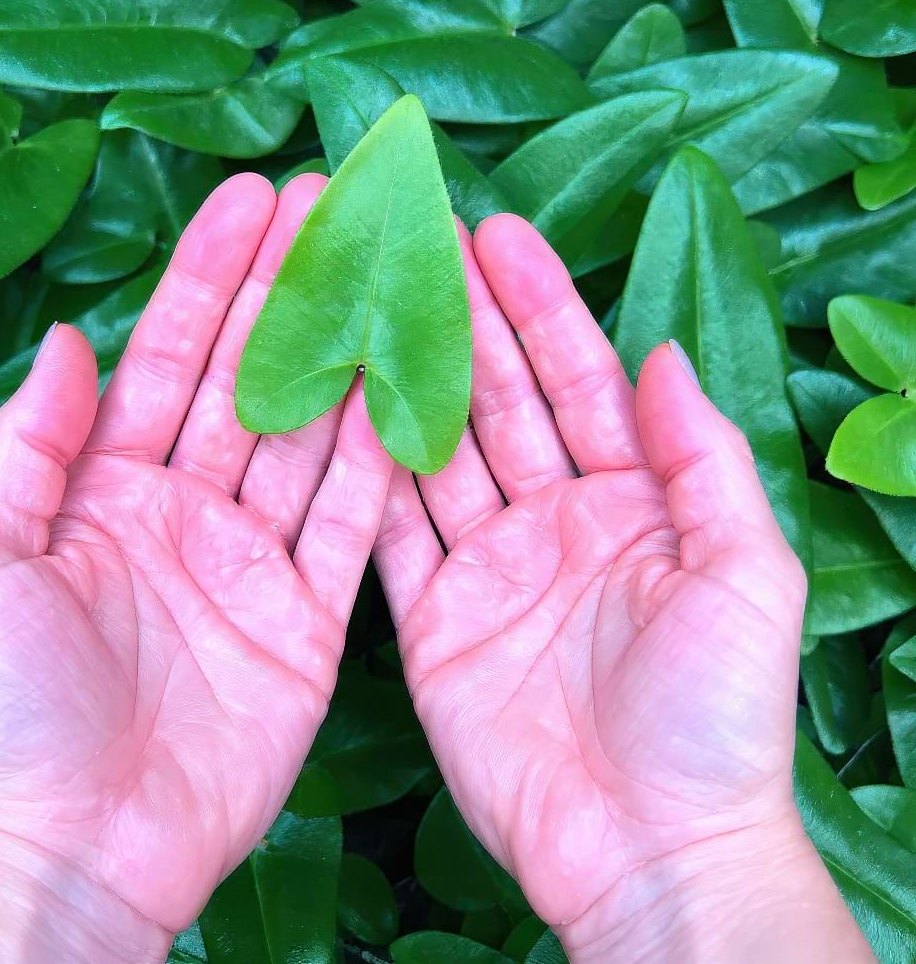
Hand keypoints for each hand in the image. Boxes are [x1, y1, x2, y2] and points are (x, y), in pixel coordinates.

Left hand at [0, 173, 391, 962]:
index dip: (212, 277)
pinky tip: (408, 389)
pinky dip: (380, 460)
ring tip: (390, 274)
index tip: (253, 201)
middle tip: (335, 206)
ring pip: (314, 438)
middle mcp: (192, 508)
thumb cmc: (10, 711)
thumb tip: (67, 337)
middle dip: (292, 290)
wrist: (74, 848)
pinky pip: (352, 525)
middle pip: (253, 379)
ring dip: (350, 357)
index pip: (173, 356)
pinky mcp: (308, 619)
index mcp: (110, 487)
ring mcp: (256, 561)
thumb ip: (29, 446)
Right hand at [374, 215, 871, 961]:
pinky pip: (394, 531)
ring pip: (438, 451)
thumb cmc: (716, 717)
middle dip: (462, 319)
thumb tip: (662, 356)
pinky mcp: (434, 619)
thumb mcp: (746, 577)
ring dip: (405, 380)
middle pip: (499, 398)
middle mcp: (554, 518)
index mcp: (634, 499)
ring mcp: (487, 566)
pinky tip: (336, 409)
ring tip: (362, 304)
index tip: (496, 234)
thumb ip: (707, 463)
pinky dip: (366, 474)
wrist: (648, 849)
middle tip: (415, 244)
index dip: (540, 305)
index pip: (578, 378)